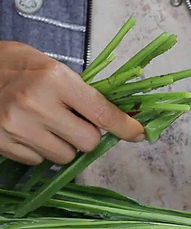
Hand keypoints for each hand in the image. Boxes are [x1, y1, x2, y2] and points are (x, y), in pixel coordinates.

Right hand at [0, 41, 144, 164]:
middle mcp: (37, 104)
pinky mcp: (3, 143)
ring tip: (46, 124)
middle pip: (88, 142)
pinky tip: (28, 131)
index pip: (102, 113)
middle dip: (87, 136)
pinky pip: (39, 161)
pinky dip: (39, 150)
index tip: (139, 134)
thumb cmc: (18, 66)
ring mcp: (17, 126)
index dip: (125, 127)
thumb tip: (118, 120)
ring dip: (63, 145)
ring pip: (65, 156)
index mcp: (55, 80)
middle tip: (74, 122)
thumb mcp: (54, 69)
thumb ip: (83, 95)